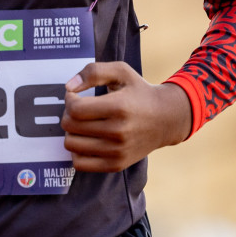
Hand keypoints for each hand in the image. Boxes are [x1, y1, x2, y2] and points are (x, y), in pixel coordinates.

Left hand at [60, 62, 191, 172]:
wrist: (167, 119)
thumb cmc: (140, 92)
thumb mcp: (121, 71)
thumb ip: (94, 71)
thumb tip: (69, 87)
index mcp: (119, 107)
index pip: (75, 109)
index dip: (69, 100)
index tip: (75, 96)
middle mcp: (119, 132)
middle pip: (70, 126)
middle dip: (68, 114)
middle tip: (79, 109)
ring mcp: (117, 151)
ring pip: (71, 144)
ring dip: (71, 132)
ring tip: (83, 124)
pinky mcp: (116, 165)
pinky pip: (80, 164)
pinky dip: (77, 151)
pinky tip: (87, 140)